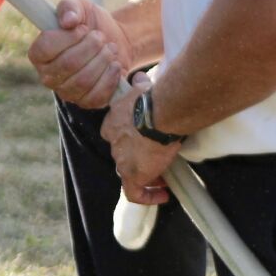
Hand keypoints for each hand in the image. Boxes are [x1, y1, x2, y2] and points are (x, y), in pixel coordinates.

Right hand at [27, 0, 133, 108]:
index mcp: (39, 53)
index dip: (66, 38)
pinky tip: (115, 65)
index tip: (83, 28)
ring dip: (102, 61)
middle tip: (101, 37)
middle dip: (90, 48)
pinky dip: (110, 78)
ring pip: (83, 81)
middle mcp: (48, 76)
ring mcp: (66, 91)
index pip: (45, 48)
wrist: (115, 40)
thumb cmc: (91, 23)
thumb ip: (70, 7)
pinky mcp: (86, 102)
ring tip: (110, 49)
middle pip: (67, 64)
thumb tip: (68, 20)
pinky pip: (96, 96)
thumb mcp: (80, 7)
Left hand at [103, 71, 180, 205]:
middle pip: (122, 154)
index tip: (142, 142)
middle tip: (155, 162)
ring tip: (162, 180)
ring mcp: (121, 160)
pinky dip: (147, 197)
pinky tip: (163, 195)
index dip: (128, 139)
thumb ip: (139, 85)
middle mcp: (113, 142)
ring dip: (144, 178)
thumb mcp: (142, 89)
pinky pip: (134, 193)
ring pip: (128, 174)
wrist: (159, 114)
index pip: (114, 134)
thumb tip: (140, 78)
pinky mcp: (133, 175)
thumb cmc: (153, 99)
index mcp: (113, 122)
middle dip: (137, 159)